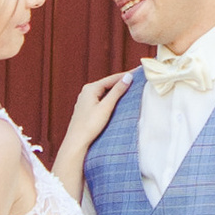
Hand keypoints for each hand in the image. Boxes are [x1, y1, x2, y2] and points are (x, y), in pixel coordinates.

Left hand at [53, 69, 131, 193]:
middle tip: (136, 79)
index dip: (125, 75)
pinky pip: (101, 99)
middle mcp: (86, 92)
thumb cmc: (90, 125)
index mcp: (90, 88)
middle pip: (107, 84)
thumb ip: (117, 92)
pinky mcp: (86, 109)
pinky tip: (117, 101)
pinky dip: (110, 97)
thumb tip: (128, 77)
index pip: (111, 78)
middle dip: (121, 81)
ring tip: (130, 88)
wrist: (76, 142)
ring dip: (116, 90)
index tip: (138, 72)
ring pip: (104, 92)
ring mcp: (85, 100)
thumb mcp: (106, 107)